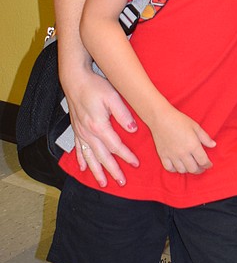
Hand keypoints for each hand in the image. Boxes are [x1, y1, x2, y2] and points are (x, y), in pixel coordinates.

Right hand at [64, 67, 139, 187]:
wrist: (75, 79)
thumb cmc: (95, 86)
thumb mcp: (113, 97)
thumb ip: (123, 114)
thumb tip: (133, 130)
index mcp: (98, 126)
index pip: (115, 146)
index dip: (126, 156)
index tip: (136, 164)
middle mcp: (88, 133)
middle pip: (102, 156)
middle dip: (112, 170)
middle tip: (121, 182)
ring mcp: (80, 132)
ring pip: (89, 156)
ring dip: (96, 171)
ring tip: (102, 183)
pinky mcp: (76, 129)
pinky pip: (78, 148)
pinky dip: (81, 159)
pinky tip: (82, 168)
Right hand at [149, 105, 215, 173]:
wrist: (161, 118)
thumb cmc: (179, 120)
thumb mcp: (196, 127)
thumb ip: (205, 137)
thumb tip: (213, 145)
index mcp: (193, 145)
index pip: (203, 161)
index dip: (208, 165)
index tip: (209, 165)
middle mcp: (183, 153)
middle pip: (193, 169)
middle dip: (199, 170)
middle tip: (201, 167)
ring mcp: (172, 155)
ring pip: (182, 170)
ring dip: (188, 170)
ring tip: (190, 166)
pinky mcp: (163, 155)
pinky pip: (169, 168)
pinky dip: (175, 169)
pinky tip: (178, 165)